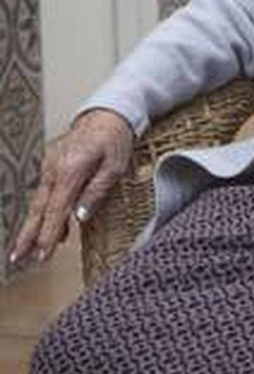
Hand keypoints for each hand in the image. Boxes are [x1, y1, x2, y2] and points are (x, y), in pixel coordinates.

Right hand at [9, 108, 133, 266]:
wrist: (106, 115)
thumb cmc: (115, 139)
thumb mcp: (115, 167)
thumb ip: (97, 192)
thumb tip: (79, 217)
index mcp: (70, 170)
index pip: (55, 209)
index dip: (47, 234)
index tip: (41, 254)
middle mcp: (54, 170)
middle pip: (38, 209)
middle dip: (28, 235)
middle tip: (19, 258)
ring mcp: (50, 167)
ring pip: (39, 202)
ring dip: (34, 227)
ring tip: (28, 250)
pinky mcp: (52, 167)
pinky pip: (46, 193)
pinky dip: (45, 211)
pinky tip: (51, 228)